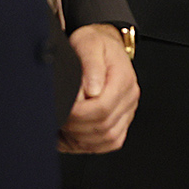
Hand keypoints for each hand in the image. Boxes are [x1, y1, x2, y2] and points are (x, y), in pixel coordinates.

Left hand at [58, 24, 139, 153]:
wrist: (103, 46)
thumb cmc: (95, 44)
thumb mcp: (89, 43)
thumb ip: (91, 64)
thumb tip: (93, 90)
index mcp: (124, 78)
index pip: (102, 108)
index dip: (79, 114)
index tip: (63, 108)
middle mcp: (129, 97)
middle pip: (104, 127)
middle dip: (76, 127)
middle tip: (59, 117)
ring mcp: (127, 111)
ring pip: (108, 139)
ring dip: (82, 139)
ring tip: (65, 126)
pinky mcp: (121, 122)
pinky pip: (109, 143)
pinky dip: (90, 144)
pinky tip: (74, 135)